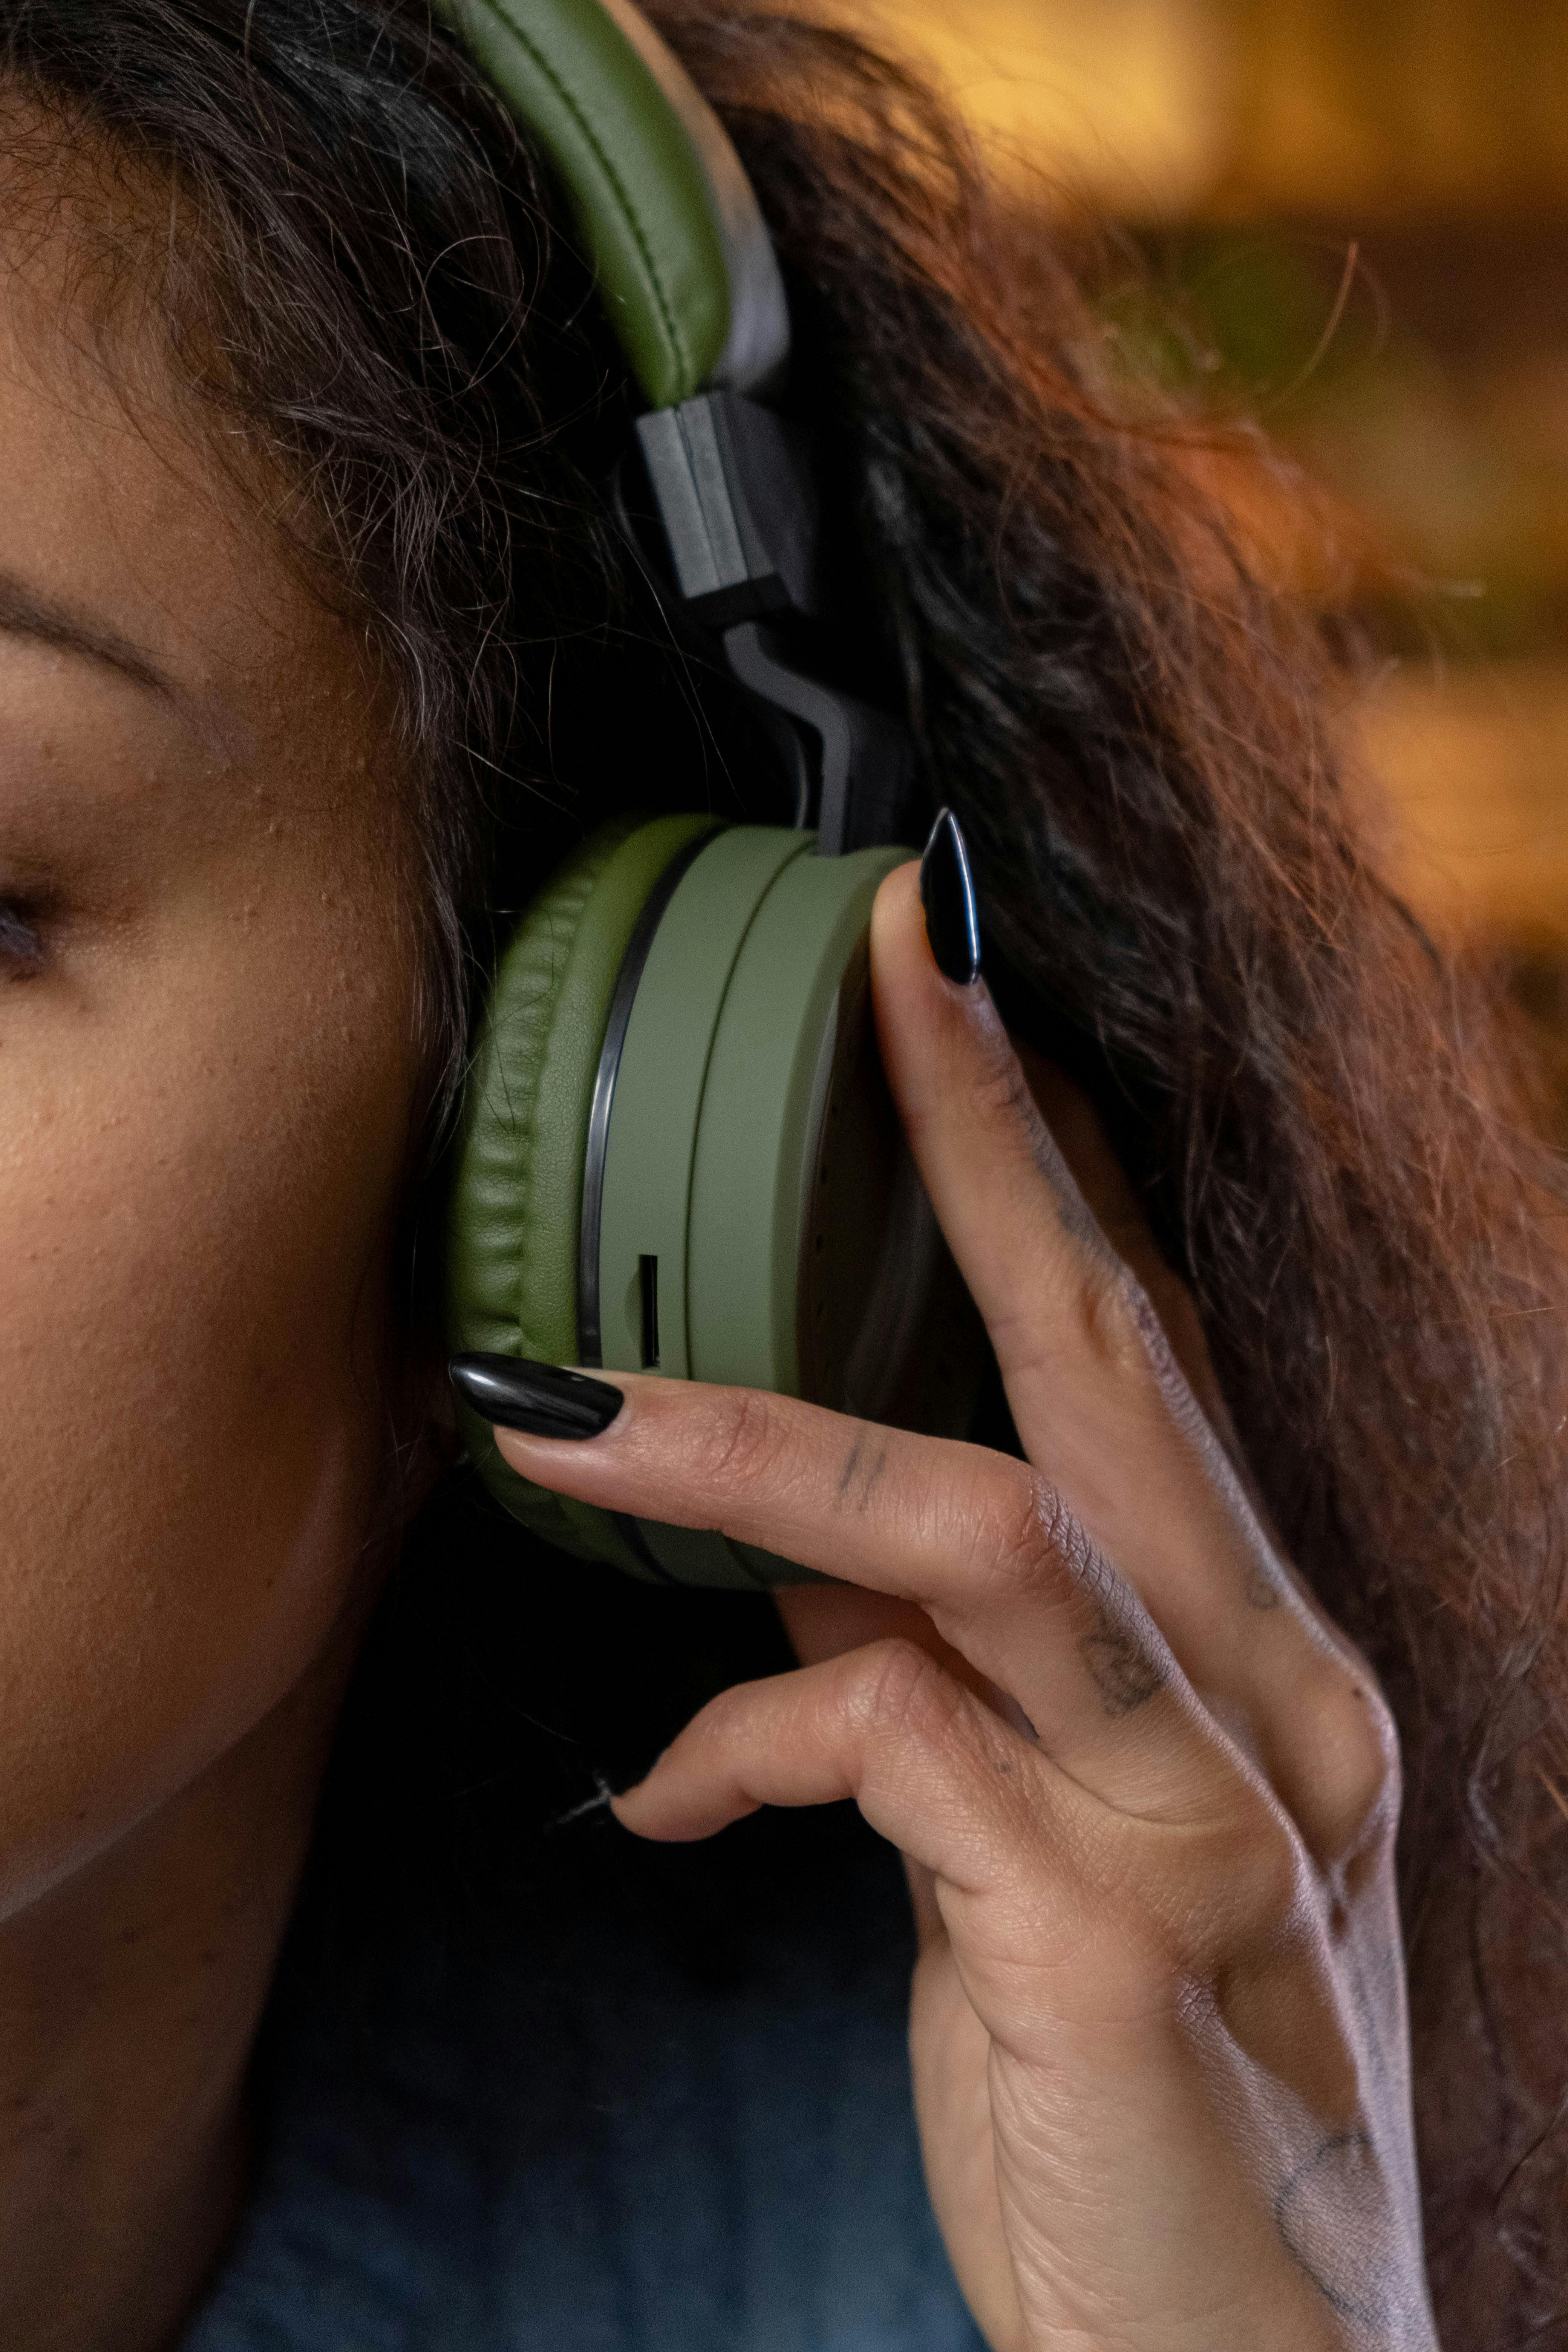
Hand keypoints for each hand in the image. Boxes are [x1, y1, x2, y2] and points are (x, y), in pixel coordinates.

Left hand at [478, 861, 1436, 2351]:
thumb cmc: (1145, 2080)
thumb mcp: (1050, 1830)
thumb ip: (949, 1663)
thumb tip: (792, 1524)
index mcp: (1268, 1660)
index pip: (1152, 1356)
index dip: (1053, 1163)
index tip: (954, 986)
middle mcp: (1276, 1700)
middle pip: (1110, 1368)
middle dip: (992, 1149)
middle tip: (889, 973)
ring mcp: (1211, 1813)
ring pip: (984, 1529)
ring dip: (755, 1452)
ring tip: (563, 1418)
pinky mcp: (1114, 1937)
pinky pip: (882, 1751)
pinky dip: (756, 1740)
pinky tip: (683, 1790)